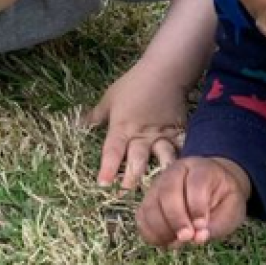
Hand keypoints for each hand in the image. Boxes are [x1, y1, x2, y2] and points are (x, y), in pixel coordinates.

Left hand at [82, 63, 186, 188]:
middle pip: (137, 161)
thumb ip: (96, 115)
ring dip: (161, 174)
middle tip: (127, 193)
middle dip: (132, 179)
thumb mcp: (110, 98)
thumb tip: (79, 126)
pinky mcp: (178, 132)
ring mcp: (162, 135)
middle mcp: (142, 135)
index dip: (107, 168)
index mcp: (122, 127)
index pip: (113, 151)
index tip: (103, 183)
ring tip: (163, 189)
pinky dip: (184, 159)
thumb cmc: (133, 84)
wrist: (164, 71)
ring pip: (162, 158)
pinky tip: (186, 172)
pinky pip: (182, 148)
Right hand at [136, 156, 250, 247]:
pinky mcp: (149, 200)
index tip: (202, 227)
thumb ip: (218, 223)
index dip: (197, 206)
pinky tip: (166, 241)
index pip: (196, 183)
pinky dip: (150, 233)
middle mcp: (176, 172)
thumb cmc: (224, 198)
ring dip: (161, 229)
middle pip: (168, 191)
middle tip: (187, 238)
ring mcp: (159, 185)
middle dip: (176, 218)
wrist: (214, 187)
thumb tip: (197, 238)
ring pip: (151, 205)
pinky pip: (142, 217)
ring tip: (177, 242)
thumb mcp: (233, 208)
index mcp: (202, 168)